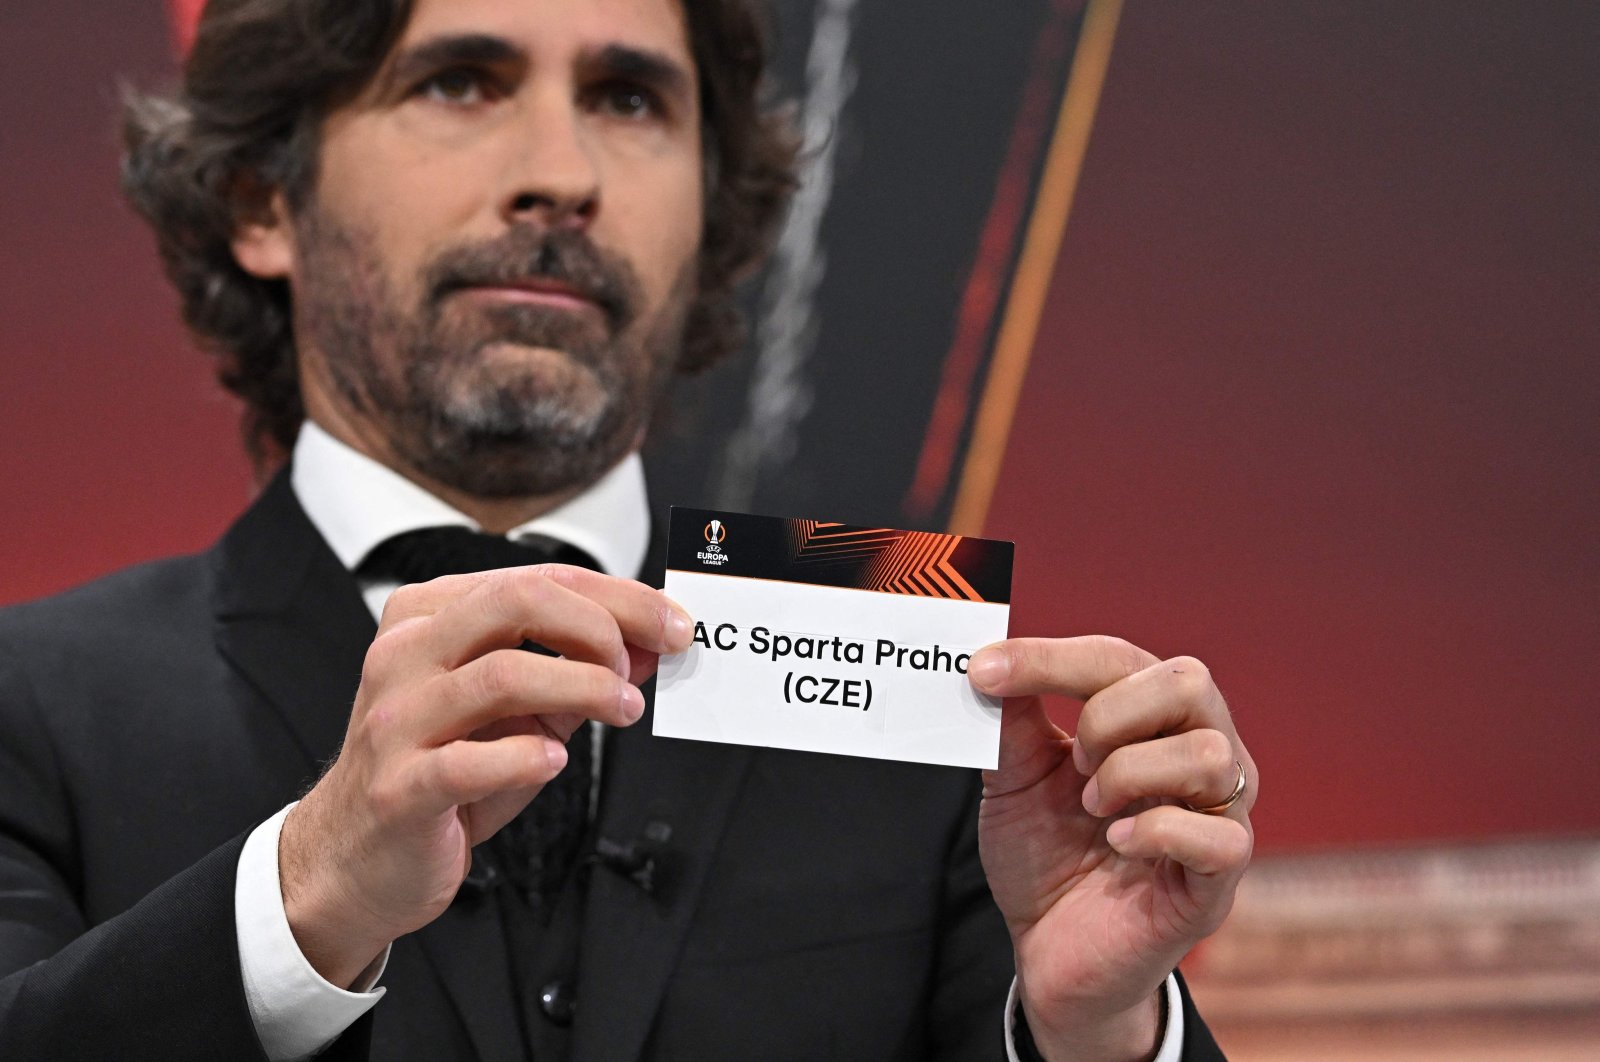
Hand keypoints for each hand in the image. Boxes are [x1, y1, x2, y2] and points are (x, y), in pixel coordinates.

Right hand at [279, 565, 693, 987]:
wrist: (355, 858)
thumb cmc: (442, 775)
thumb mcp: (519, 714)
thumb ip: (578, 673)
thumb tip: (650, 644)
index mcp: (430, 619)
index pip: (534, 580)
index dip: (618, 597)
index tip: (671, 624)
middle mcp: (406, 656)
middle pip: (514, 602)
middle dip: (598, 626)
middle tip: (637, 666)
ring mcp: (396, 720)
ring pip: (501, 675)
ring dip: (582, 688)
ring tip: (623, 709)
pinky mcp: (399, 787)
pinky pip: (469, 761)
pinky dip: (526, 757)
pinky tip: (555, 761)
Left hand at [969, 636, 1255, 1061]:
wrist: (1047, 950)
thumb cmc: (1045, 853)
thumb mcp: (1014, 778)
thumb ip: (1010, 719)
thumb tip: (990, 657)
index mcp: (1153, 718)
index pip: (1118, 658)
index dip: (1050, 659)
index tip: (985, 671)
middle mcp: (1201, 754)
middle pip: (1188, 682)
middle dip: (1109, 714)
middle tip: (1072, 761)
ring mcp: (1219, 816)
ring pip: (1209, 754)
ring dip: (1130, 774)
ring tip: (1093, 808)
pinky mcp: (1217, 881)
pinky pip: (1218, 836)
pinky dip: (1156, 830)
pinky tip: (1118, 843)